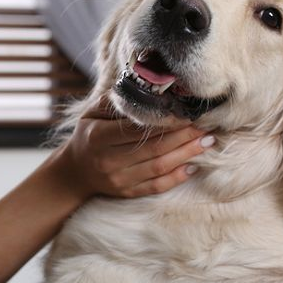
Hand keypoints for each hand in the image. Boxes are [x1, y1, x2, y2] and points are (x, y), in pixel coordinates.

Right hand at [54, 97, 213, 198]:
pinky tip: (193, 166)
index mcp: (98, 137)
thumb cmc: (88, 134)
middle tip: (205, 126)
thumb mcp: (92, 113)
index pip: (137, 129)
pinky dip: (177, 177)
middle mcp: (108, 160)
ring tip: (207, 142)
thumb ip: (116, 102)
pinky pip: (156, 186)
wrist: (75, 171)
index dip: (165, 122)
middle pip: (153, 148)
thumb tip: (147, 90)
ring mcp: (118, 179)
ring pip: (158, 167)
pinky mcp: (127, 192)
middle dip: (183, 136)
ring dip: (186, 154)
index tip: (187, 113)